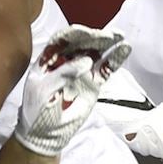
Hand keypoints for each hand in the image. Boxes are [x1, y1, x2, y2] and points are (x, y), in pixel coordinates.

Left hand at [14, 25, 130, 155]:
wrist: (46, 132)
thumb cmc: (37, 110)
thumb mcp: (44, 90)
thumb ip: (62, 74)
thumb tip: (87, 60)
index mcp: (47, 61)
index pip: (60, 41)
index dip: (71, 34)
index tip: (84, 31)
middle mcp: (64, 63)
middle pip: (80, 44)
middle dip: (93, 36)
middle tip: (106, 34)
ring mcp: (80, 72)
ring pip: (95, 53)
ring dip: (106, 43)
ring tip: (118, 35)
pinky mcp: (92, 83)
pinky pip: (105, 68)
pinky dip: (115, 58)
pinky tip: (124, 48)